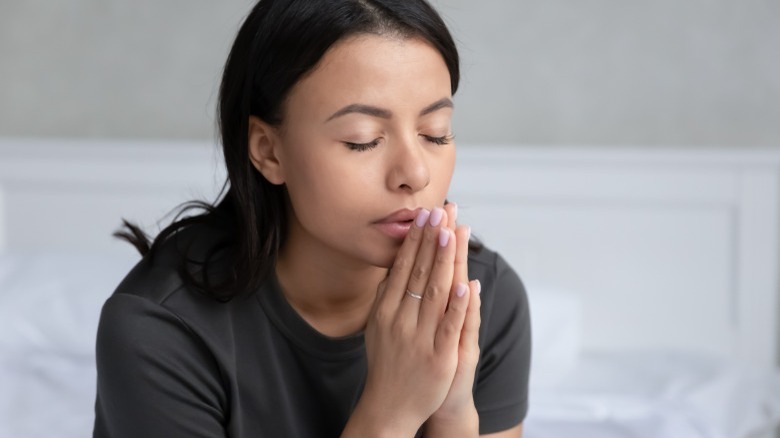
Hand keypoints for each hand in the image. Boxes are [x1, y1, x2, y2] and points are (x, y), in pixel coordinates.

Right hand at [342, 207, 471, 436]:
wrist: (388, 408)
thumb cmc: (387, 363)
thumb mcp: (378, 326)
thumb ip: (387, 296)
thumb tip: (396, 263)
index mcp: (385, 311)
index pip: (403, 267)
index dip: (416, 240)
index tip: (426, 215)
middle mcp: (399, 320)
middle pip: (418, 273)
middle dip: (431, 240)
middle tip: (441, 211)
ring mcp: (419, 339)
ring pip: (434, 293)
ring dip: (444, 261)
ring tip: (452, 232)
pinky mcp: (438, 358)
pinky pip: (448, 327)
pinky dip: (456, 306)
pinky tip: (463, 283)